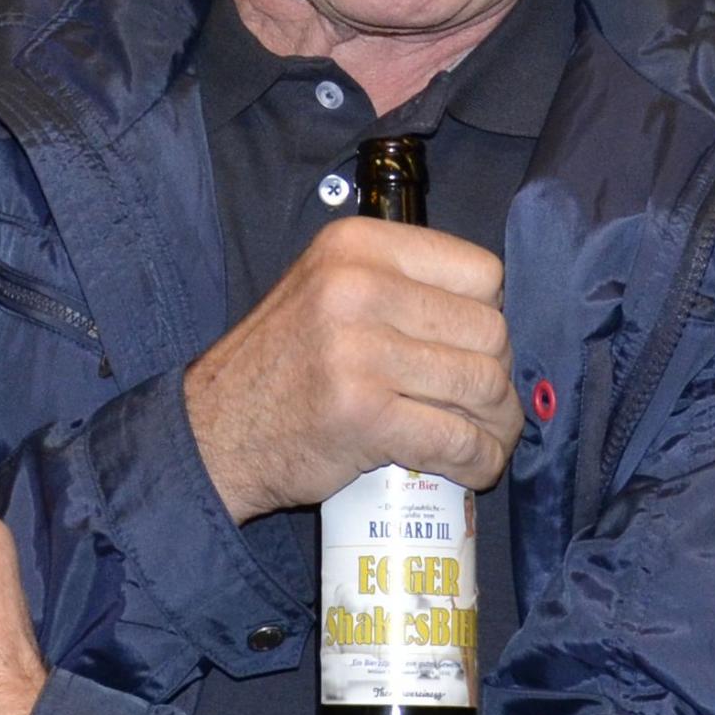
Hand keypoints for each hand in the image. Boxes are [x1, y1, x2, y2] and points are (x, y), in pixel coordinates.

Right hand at [181, 218, 520, 521]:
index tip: (470, 348)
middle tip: (483, 406)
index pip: (481, 273)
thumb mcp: (328, 287)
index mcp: (358, 246)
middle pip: (489, 331)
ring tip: (484, 439)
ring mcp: (360, 353)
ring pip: (482, 386)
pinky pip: (456, 440)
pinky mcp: (364, 416)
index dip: (489, 316)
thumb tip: (493, 316)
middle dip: (498, 377)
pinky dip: (478, 461)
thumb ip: (399, 285)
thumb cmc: (284, 363)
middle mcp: (358, 287)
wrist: (216, 432)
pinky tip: (472, 469)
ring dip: (497, 424)